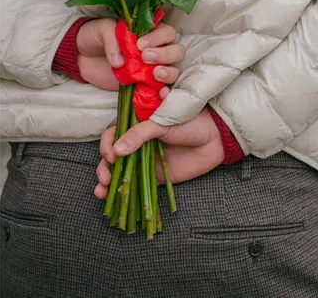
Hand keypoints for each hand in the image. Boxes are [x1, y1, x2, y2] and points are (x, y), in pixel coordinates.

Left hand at [77, 19, 184, 91]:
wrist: (81, 55)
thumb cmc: (95, 36)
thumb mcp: (102, 29)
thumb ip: (113, 40)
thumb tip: (120, 62)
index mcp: (149, 32)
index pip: (167, 32)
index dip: (158, 39)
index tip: (140, 45)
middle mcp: (156, 49)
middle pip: (176, 51)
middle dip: (165, 55)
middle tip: (145, 58)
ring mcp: (150, 68)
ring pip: (173, 69)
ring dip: (168, 72)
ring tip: (154, 74)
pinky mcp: (143, 85)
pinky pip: (160, 89)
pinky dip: (164, 92)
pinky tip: (160, 93)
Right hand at [94, 107, 224, 197]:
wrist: (214, 138)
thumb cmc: (191, 121)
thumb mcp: (164, 121)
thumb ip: (141, 134)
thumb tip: (116, 150)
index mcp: (139, 122)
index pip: (115, 131)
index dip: (108, 142)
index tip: (113, 154)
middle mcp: (138, 140)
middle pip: (111, 152)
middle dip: (104, 164)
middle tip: (107, 173)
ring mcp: (144, 158)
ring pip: (117, 169)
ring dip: (105, 178)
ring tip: (102, 188)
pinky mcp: (151, 175)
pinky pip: (130, 182)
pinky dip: (117, 190)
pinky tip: (105, 195)